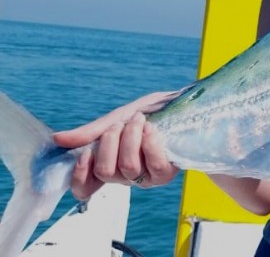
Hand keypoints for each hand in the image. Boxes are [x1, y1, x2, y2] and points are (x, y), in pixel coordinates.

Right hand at [53, 91, 179, 200]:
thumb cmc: (152, 113)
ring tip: (140, 120)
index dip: (80, 176)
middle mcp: (126, 175)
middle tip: (123, 124)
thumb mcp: (120, 116)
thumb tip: (57, 139)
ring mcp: (146, 177)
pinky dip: (150, 142)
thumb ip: (93, 131)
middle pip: (105, 172)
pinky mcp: (166, 174)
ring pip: (128, 167)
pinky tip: (153, 129)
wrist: (186, 107)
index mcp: (110, 163)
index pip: (85, 187)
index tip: (86, 153)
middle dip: (111, 141)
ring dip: (132, 137)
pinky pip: (153, 164)